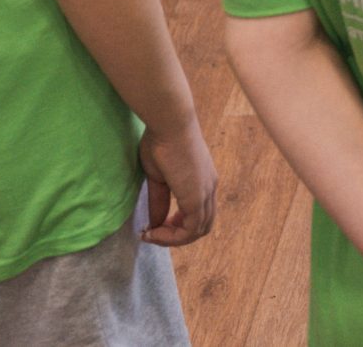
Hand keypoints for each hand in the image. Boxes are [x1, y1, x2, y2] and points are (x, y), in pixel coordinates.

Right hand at [137, 120, 216, 246]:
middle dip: (178, 236)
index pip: (200, 213)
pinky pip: (191, 229)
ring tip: (153, 234)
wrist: (170, 124)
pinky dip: (173, 237)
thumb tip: (154, 223)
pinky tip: (153, 231)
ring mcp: (206, 192)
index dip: (178, 226)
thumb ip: (160, 200)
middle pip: (203, 225)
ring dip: (174, 239)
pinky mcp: (197, 196)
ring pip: (199, 230)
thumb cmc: (161, 142)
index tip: (154, 226)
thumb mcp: (158, 177)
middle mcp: (210, 188)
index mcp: (204, 181)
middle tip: (156, 233)